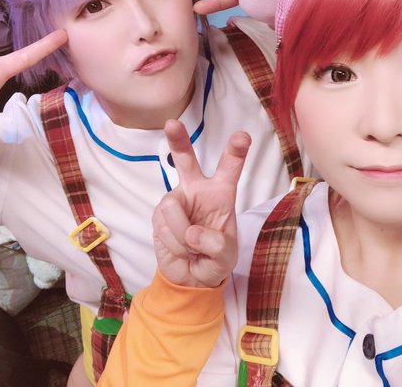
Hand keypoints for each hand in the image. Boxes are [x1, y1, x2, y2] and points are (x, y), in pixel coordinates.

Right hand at [152, 119, 250, 287]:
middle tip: (171, 124)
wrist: (191, 276)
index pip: (229, 169)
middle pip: (185, 160)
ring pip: (173, 209)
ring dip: (184, 236)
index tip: (243, 137)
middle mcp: (196, 190)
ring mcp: (175, 201)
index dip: (236, 152)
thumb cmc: (214, 259)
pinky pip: (165, 226)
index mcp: (221, 193)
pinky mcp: (158, 215)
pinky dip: (176, 244)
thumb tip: (192, 233)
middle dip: (178, 141)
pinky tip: (182, 249)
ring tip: (193, 247)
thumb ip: (217, 246)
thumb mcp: (226, 258)